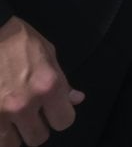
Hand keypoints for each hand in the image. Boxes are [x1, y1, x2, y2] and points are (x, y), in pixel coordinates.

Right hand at [0, 17, 83, 146]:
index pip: (64, 122)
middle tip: (30, 116)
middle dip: (36, 127)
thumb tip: (76, 100)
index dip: (60, 116)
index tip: (53, 111)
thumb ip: (62, 82)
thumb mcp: (49, 55)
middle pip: (38, 138)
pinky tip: (1, 118)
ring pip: (12, 144)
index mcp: (48, 86)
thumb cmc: (20, 42)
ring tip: (12, 119)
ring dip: (14, 134)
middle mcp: (24, 104)